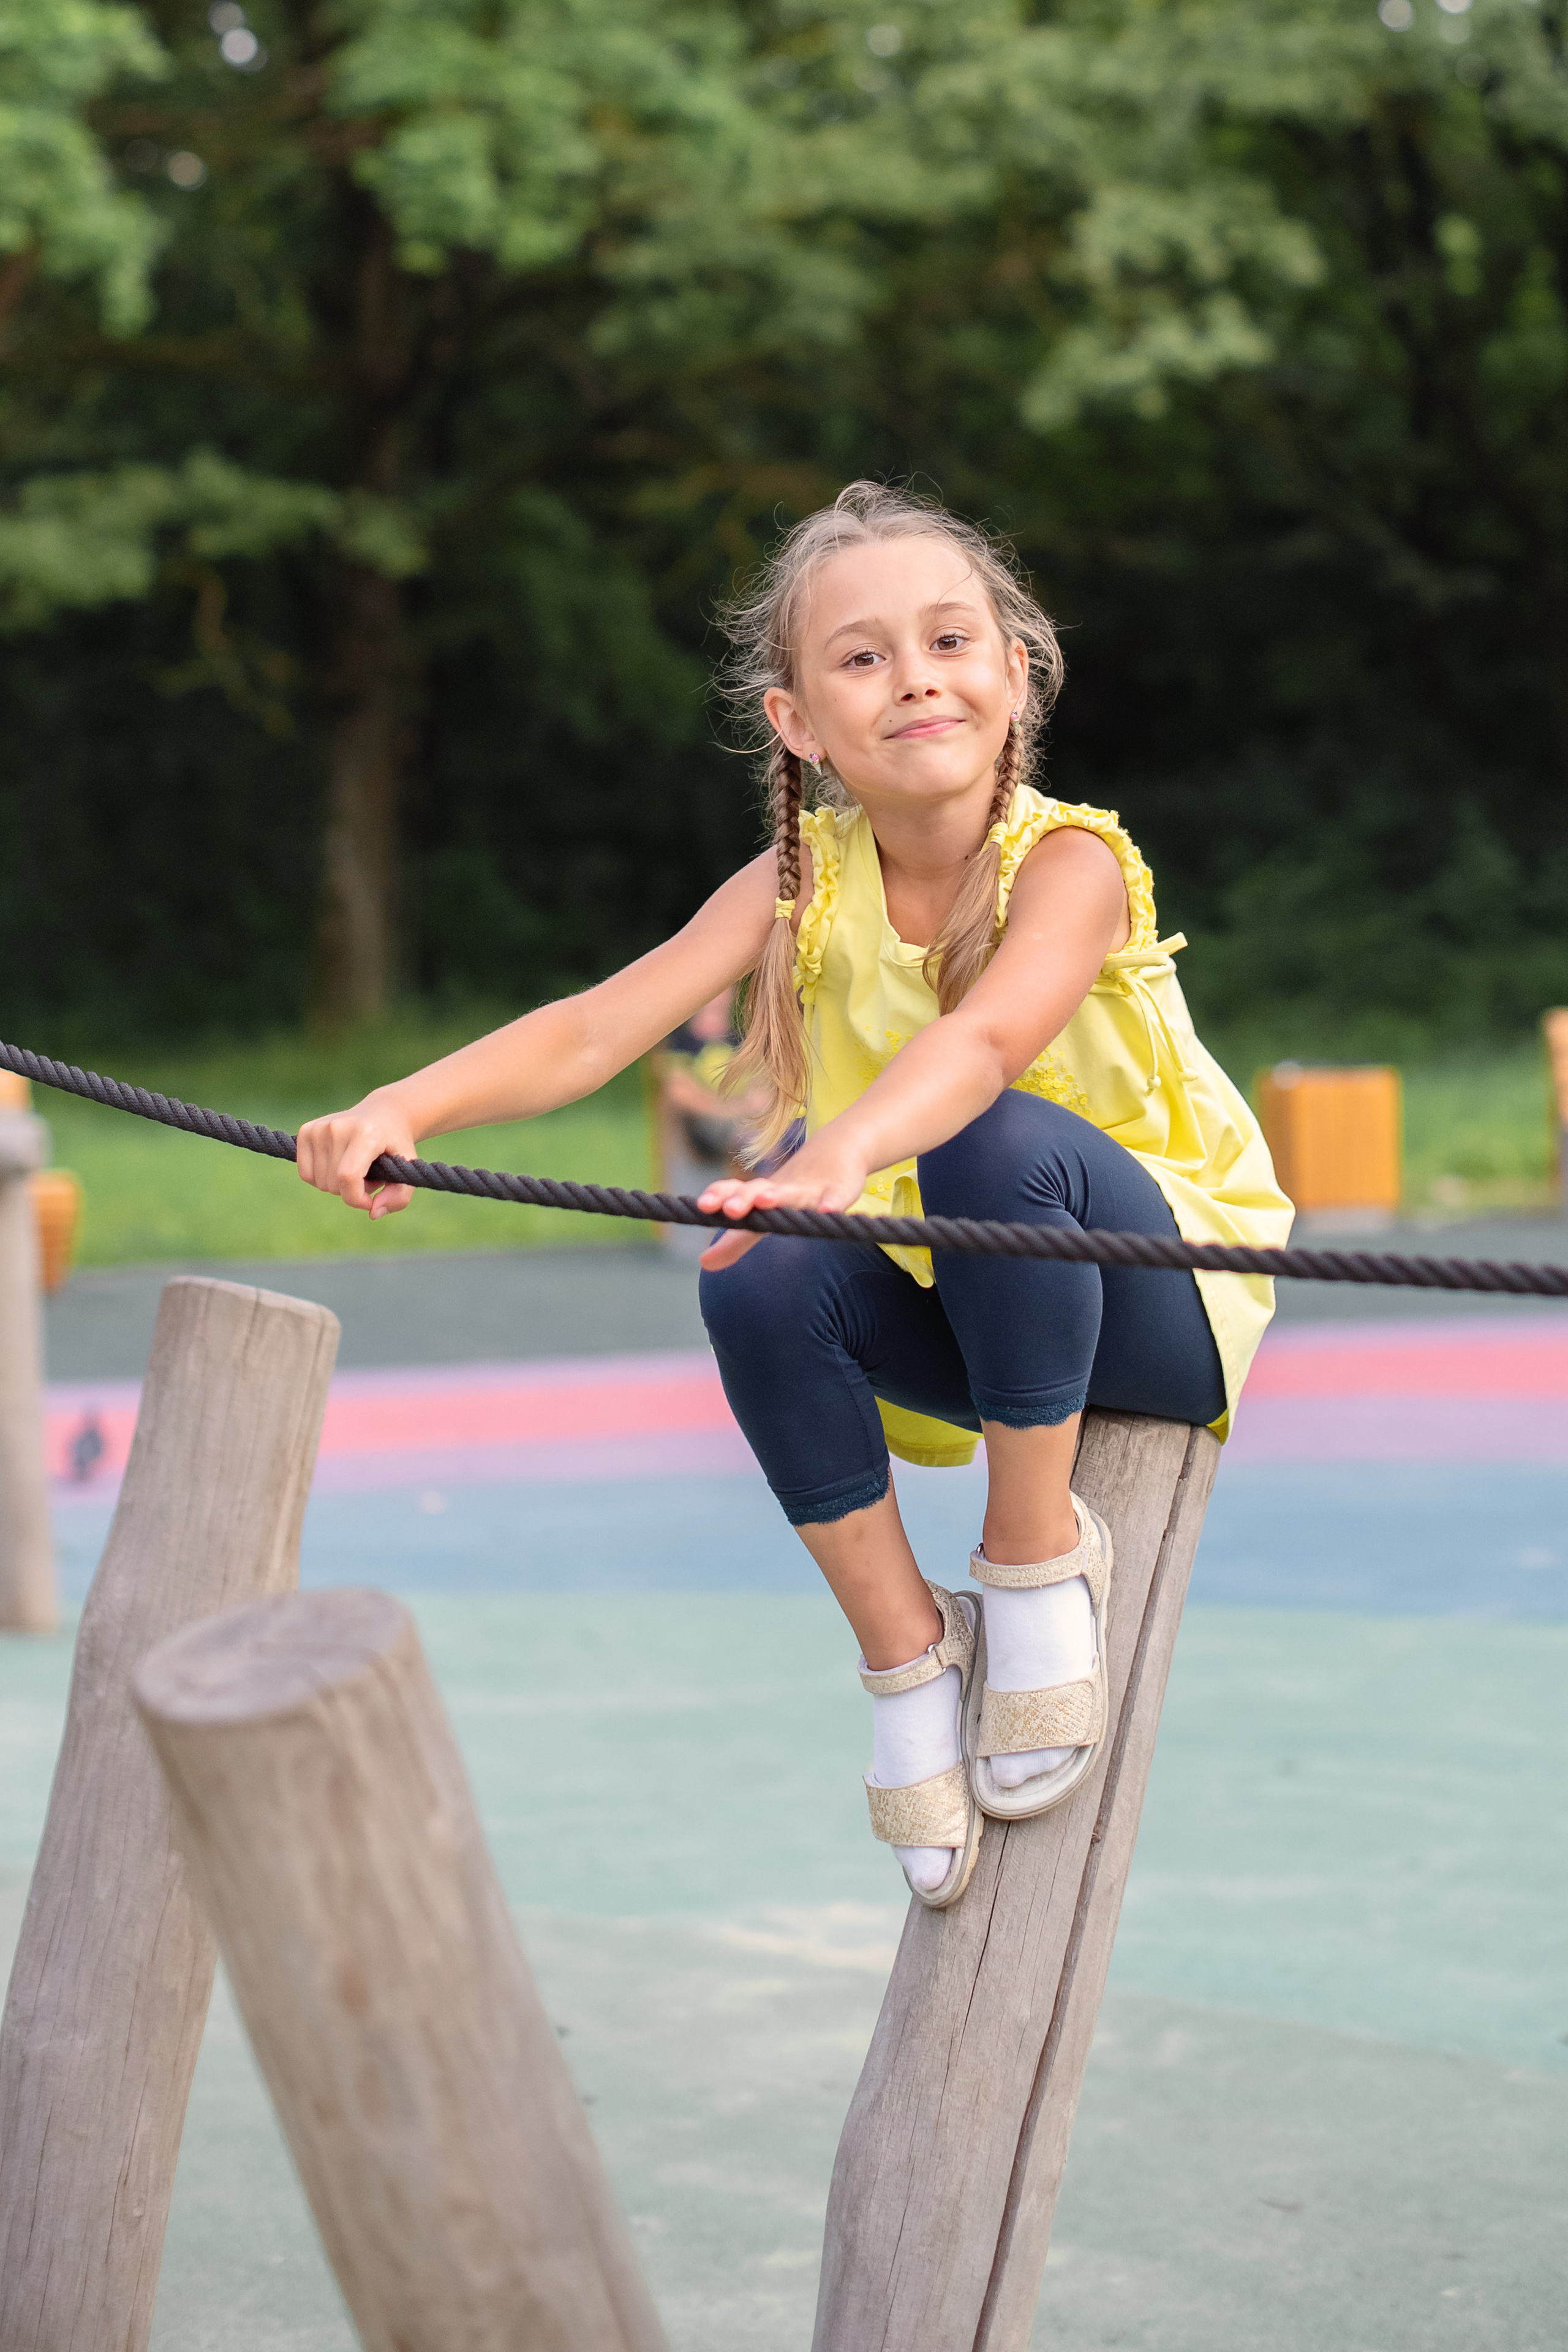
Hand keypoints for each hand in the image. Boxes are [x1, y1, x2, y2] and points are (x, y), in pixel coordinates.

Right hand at [296, 1090, 419, 1219]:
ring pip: (319, 1182)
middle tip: (368, 1175)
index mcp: (365, 1133)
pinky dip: (321, 1179)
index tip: (370, 1200)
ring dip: (338, 1185)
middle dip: (352, 1191)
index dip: (357, 1198)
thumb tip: (373, 1213)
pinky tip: (337, 1166)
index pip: (348, 1177)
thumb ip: (399, 1197)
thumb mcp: (408, 1169)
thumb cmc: (395, 1145)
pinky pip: (306, 1174)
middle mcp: (338, 1127)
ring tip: (356, 1168)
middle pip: (333, 1183)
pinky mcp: (306, 1131)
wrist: (383, 1113)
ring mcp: (319, 1128)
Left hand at [696, 1131, 870, 1270]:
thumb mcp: (763, 1214)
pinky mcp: (839, 1191)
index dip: (719, 1196)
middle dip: (744, 1198)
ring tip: (766, 1200)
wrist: (837, 1150)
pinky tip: (828, 1212)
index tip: (703, 1206)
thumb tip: (704, 1263)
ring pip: (794, 1192)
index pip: (736, 1191)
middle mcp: (783, 1188)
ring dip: (779, 1196)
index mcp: (762, 1192)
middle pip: (760, 1189)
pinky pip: (836, 1198)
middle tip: (729, 1209)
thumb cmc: (792, 1190)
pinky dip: (832, 1204)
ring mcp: (811, 1189)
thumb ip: (735, 1240)